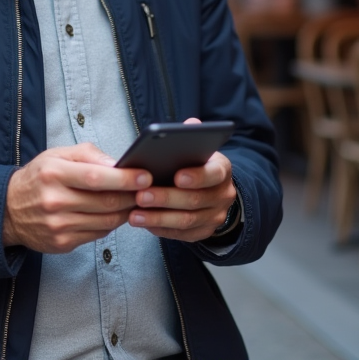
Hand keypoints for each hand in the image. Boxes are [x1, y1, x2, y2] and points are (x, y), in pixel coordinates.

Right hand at [3, 143, 151, 253]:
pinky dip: (110, 224)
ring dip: (125, 212)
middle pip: (106, 202)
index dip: (125, 179)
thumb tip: (117, 164)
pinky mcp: (62, 242)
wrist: (9, 210)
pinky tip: (113, 214)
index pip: (97, 177)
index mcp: (54, 173)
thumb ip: (88, 154)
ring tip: (133, 202)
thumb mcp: (57, 155)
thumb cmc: (38, 178)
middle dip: (131, 196)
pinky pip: (98, 234)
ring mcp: (58, 225)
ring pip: (106, 221)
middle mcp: (55, 200)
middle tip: (146, 191)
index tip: (145, 177)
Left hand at [127, 118, 235, 241]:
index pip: (214, 174)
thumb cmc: (196, 165)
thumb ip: (192, 138)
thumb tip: (191, 124)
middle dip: (166, 198)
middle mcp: (223, 195)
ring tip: (135, 214)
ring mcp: (215, 216)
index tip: (177, 176)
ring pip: (187, 220)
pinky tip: (143, 223)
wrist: (212, 191)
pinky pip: (181, 235)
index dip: (197, 176)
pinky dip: (161, 229)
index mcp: (222, 170)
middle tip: (141, 195)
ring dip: (158, 218)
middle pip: (195, 200)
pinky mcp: (203, 232)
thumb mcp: (198, 150)